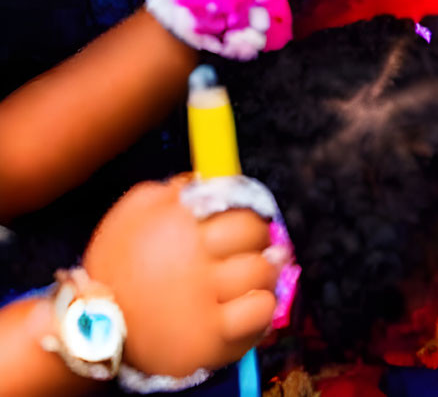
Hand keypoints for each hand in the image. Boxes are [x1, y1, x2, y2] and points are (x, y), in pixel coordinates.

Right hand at [81, 178, 279, 378]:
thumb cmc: (115, 267)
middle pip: (254, 235)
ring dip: (264, 270)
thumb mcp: (132, 213)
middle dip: (258, 237)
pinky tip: (249, 303)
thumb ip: (172, 190)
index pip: (238, 204)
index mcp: (178, 224)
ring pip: (262, 272)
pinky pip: (260, 313)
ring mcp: (203, 303)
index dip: (247, 211)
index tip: (246, 218)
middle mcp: (193, 261)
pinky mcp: (209, 341)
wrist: (90, 331)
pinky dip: (262, 305)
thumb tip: (208, 178)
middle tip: (252, 246)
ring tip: (255, 274)